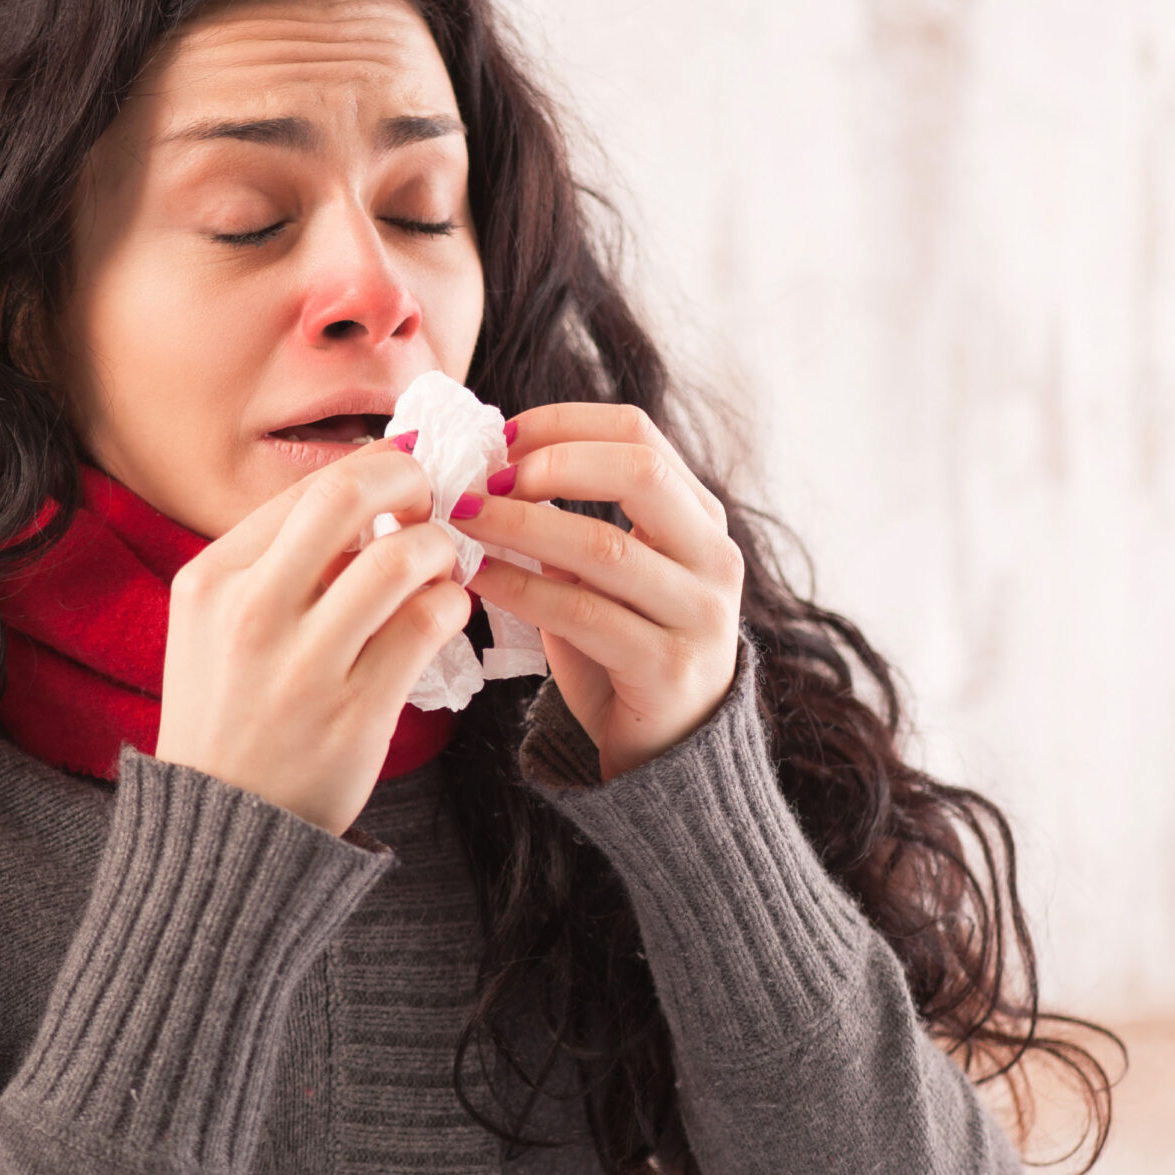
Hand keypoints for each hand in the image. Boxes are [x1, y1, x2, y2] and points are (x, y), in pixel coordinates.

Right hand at [152, 440, 471, 834]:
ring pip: (401, 558)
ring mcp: (303, 665)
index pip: (309, 486)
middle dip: (410, 479)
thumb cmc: (230, 716)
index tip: (405, 476)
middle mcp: (251, 612)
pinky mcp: (354, 713)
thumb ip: (277, 563)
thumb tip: (370, 494)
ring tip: (443, 565)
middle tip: (433, 499)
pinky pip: (427, 624)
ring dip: (440, 549)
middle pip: (348, 493)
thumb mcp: (215, 626)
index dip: (374, 466)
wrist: (222, 827)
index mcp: (212, 580)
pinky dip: (453, 604)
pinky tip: (445, 613)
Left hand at [459, 403, 742, 780]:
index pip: (637, 433)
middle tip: (484, 477)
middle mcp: (713, 556)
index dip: (561, 423)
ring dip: (519, 525)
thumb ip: (566, 521)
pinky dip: (521, 589)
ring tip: (460, 518)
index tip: (496, 438)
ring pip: (604, 547)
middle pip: (639, 472)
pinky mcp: (669, 668)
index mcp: (699, 516)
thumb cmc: (621, 648)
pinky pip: (583, 614)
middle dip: (551, 464)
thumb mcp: (603, 574)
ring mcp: (699, 613)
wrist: (665, 751)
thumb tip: (481, 465)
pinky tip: (477, 578)